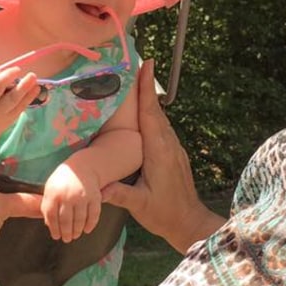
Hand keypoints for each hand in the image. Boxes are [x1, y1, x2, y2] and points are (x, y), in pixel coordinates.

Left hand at [42, 162, 100, 241]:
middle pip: (66, 221)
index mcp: (54, 193)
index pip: (51, 216)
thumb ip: (48, 206)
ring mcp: (82, 196)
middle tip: (67, 239)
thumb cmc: (63, 181)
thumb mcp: (51, 189)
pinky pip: (93, 215)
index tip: (56, 236)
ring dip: (77, 231)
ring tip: (75, 235)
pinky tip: (87, 230)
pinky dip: (90, 225)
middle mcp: (68, 195)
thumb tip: (49, 225)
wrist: (83, 166)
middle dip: (66, 233)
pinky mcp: (94, 197)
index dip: (54, 229)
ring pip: (80, 220)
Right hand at [101, 60, 225, 252]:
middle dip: (145, 86)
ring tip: (136, 80)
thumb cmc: (165, 214)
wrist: (189, 223)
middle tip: (136, 62)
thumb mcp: (140, 205)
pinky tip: (143, 112)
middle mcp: (168, 145)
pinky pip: (161, 128)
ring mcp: (173, 148)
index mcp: (159, 151)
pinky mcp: (173, 154)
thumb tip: (96, 188)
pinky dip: (152, 114)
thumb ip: (120, 195)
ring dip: (149, 99)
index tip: (146, 65)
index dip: (146, 89)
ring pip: (159, 118)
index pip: (151, 114)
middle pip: (155, 109)